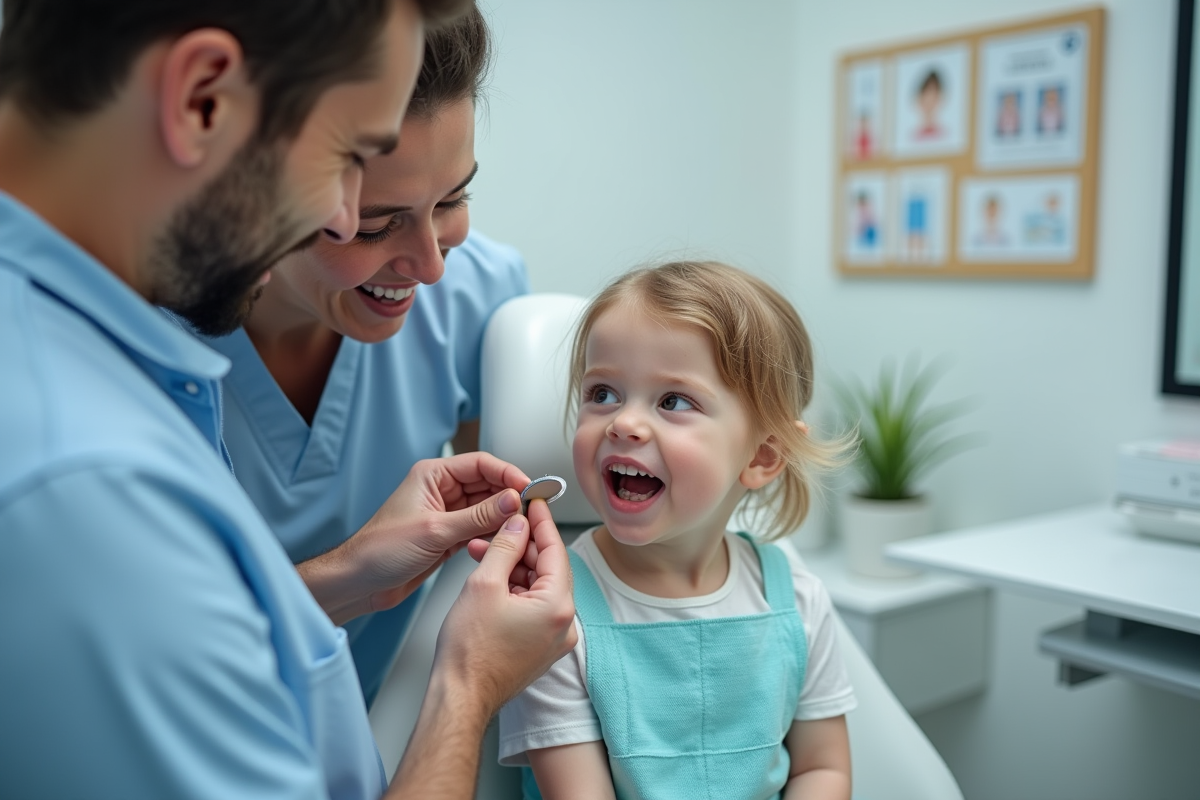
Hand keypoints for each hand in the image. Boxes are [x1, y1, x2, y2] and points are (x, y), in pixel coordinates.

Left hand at [298, 452, 528, 624]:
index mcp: (433, 476)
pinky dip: (492, 534)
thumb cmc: (380, 550)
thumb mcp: (435, 530)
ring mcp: (446, 514)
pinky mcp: (448, 536)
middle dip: (510, 496)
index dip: (507, 474)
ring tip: (521, 528)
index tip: (529, 487)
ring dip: (503, 517)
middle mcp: (441, 491)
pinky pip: (479, 528)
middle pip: (487, 485)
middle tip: (531, 510)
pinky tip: (503, 541)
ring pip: (486, 508)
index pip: (480, 464)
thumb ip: (477, 516)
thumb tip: (512, 501)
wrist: (359, 582)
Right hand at [433, 498, 577, 716]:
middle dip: (523, 544)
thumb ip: (505, 546)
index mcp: (557, 607)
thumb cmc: (469, 653)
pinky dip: (515, 589)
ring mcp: (554, 639)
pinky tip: (493, 575)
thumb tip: (518, 524)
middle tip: (504, 523)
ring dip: (515, 566)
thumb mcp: (484, 584)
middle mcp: (564, 625)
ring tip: (487, 549)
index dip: (542, 522)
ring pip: (539, 587)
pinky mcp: (540, 647)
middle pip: (549, 568)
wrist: (460, 696)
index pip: (556, 550)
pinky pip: (533, 607)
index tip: (534, 503)